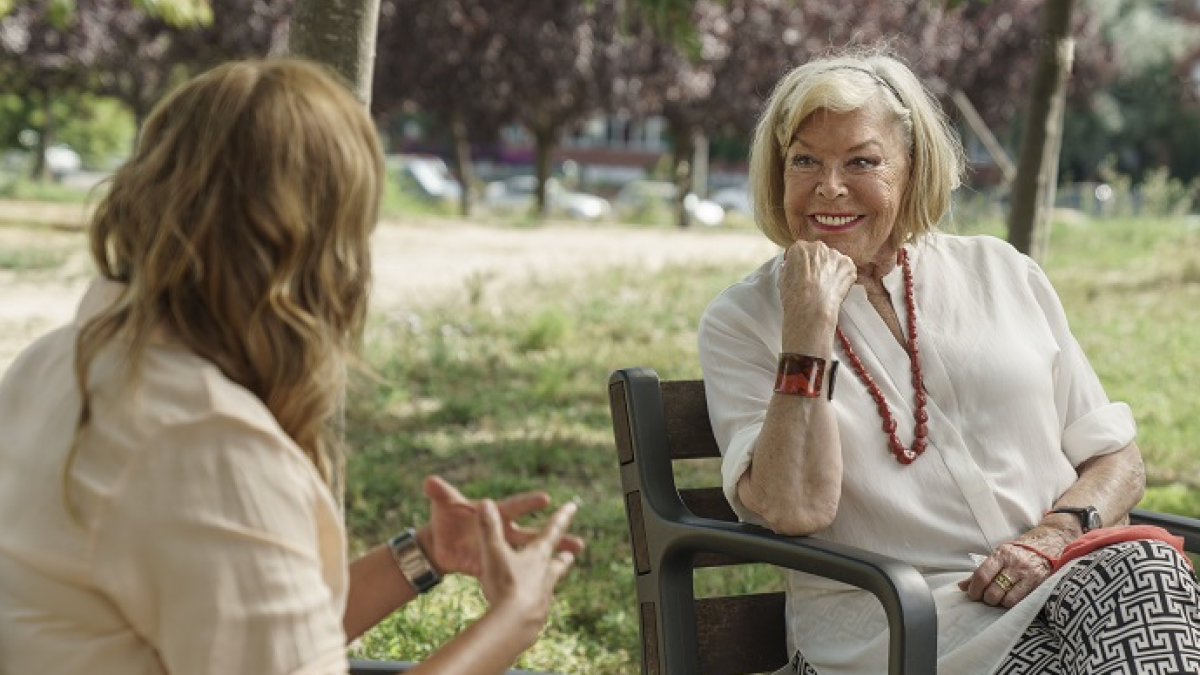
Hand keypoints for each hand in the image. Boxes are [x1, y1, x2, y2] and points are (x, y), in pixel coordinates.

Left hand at [421, 475, 584, 577]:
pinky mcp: (494, 566)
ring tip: (576, 556)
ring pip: (531, 554)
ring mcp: (502, 550)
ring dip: (553, 557)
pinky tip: (553, 582)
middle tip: (577, 540)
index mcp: (495, 514)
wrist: (440, 542)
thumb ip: (440, 493)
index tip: (545, 498)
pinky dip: (532, 577)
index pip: (514, 506)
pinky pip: (515, 573)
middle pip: (533, 533)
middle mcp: (504, 531)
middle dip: (555, 535)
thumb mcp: (443, 504)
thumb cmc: (445, 517)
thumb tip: (428, 481)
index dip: (528, 502)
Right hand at [475, 498, 578, 645]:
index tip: (573, 506)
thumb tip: (485, 502)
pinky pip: (538, 604)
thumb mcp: (494, 554)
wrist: (515, 625)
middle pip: (558, 561)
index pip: (552, 531)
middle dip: (564, 553)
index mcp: (537, 556)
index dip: (561, 517)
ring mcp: (543, 596)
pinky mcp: (537, 615)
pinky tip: (532, 605)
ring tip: (555, 576)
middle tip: (574, 550)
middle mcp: (545, 574)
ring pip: (551, 583)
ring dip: (553, 576)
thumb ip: (489, 529)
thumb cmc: (506, 586)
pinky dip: (536, 600)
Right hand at [778, 240, 855, 350]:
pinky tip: (836, 289)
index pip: (801, 251)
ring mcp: (835, 255)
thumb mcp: (782, 279)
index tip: (803, 273)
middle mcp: (818, 247)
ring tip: (827, 287)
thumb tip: (794, 269)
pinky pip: (846, 269)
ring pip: (833, 261)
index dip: (802, 264)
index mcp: (799, 248)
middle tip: (815, 280)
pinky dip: (843, 277)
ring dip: (831, 270)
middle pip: (819, 253)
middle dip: (818, 264)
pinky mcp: (848, 266)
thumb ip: (790, 268)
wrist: (811, 308)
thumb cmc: (794, 296)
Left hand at [957, 536, 1058, 607]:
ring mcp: (1027, 575)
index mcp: (1000, 555)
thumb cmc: (1017, 553)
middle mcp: (1014, 564)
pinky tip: (1010, 599)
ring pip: (1007, 599)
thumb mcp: (998, 557)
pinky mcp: (1039, 584)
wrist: (1046, 546)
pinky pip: (1021, 601)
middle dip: (986, 599)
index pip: (982, 575)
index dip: (974, 589)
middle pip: (993, 590)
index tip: (972, 595)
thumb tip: (961, 586)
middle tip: (986, 598)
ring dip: (999, 603)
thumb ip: (981, 571)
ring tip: (999, 599)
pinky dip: (1012, 604)